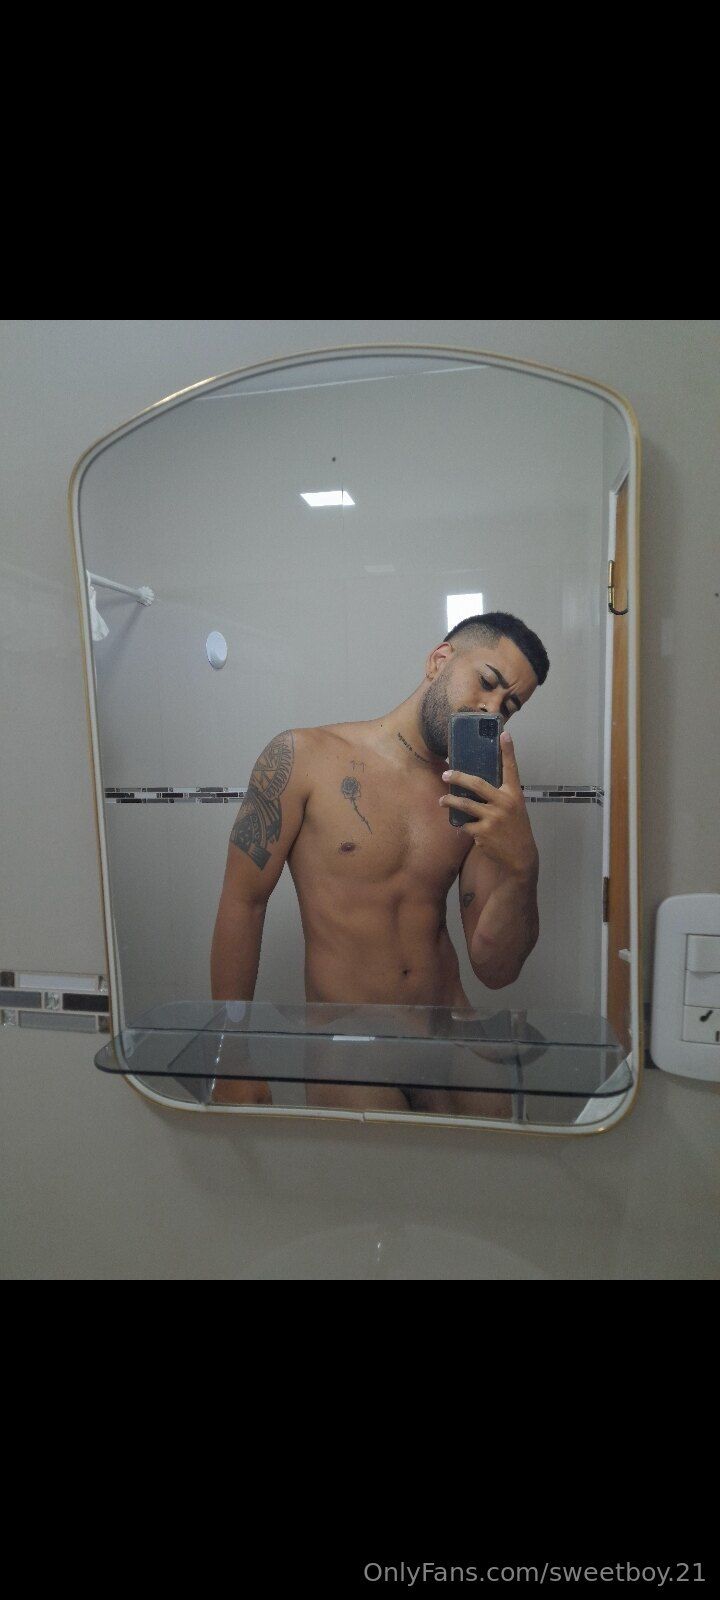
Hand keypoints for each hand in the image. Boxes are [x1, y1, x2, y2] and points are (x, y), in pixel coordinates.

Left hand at [439, 731, 538, 877]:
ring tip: (442, 800)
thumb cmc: (515, 828)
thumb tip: (480, 783)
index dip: (508, 750)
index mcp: (514, 794)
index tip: (503, 734)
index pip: (511, 768)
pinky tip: (461, 825)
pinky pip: (465, 824)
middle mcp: (504, 803)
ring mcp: (492, 818)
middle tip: (446, 774)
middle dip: (458, 777)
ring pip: (464, 805)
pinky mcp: (482, 832)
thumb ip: (501, 795)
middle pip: (476, 784)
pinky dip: (462, 824)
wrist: (520, 855)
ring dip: (450, 801)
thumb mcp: (515, 808)